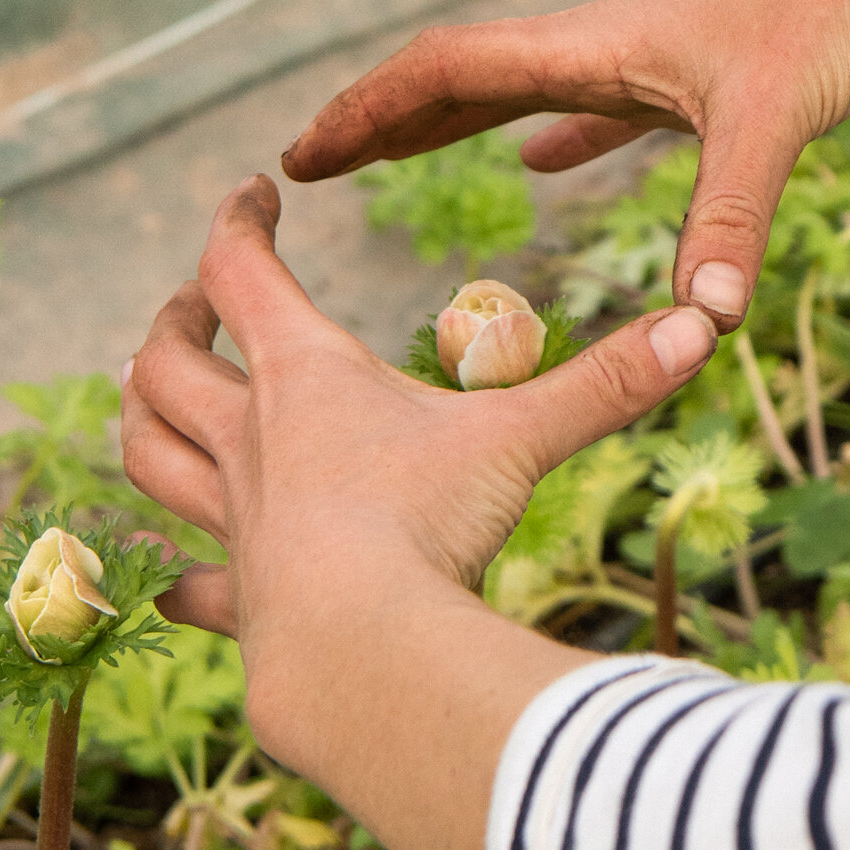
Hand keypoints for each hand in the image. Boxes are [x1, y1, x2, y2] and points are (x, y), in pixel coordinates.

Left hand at [120, 175, 717, 798]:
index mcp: (304, 380)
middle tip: (195, 301)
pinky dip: (180, 572)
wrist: (362, 659)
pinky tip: (184, 579)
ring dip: (145, 416)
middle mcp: (250, 443)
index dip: (239, 221)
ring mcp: (233, 527)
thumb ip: (607, 384)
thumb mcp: (522, 441)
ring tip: (155, 395)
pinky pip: (190, 581)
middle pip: (167, 360)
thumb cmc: (430, 530)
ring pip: (149, 454)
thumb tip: (704, 324)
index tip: (256, 190)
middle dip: (176, 318)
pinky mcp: (241, 603)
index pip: (239, 270)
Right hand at [281, 0, 849, 326]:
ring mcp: (658, 50)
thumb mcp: (776, 118)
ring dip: (455, 122)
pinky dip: (566, 132)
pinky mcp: (710, 67)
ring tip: (395, 156)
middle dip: (385, 121)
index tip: (298, 157)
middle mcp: (611, 39)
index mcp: (597, 40)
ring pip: (529, 89)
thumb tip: (702, 320)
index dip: (369, 113)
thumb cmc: (840, 5)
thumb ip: (732, 216)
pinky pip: (610, 105)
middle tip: (310, 165)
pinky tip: (548, 160)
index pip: (448, 70)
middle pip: (467, 77)